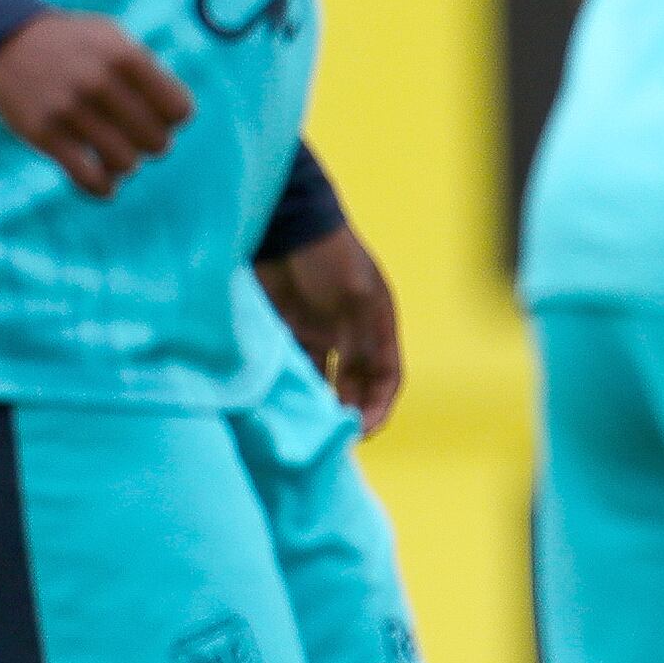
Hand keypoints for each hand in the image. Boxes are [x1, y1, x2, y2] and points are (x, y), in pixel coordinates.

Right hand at [0, 13, 189, 197]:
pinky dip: (102, 188)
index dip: (173, 118)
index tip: (157, 114)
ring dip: (125, 164)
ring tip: (115, 153)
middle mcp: (98, 82)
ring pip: (126, 164)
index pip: (179, 111)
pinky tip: (103, 183)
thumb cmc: (74, 45)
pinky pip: (89, 179)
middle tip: (135, 134)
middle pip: (157, 141)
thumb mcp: (114, 39)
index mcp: (124, 57)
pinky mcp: (43, 134)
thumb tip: (179, 117)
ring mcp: (68, 109)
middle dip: (151, 143)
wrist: (3, 40)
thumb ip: (149, 72)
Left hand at [254, 223, 403, 432]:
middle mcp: (350, 333)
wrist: (283, 223)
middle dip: (347, 413)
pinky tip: (278, 402)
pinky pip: (290, 366)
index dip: (378, 407)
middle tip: (329, 439)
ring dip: (317, 403)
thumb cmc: (326, 254)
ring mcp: (315, 331)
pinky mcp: (282, 329)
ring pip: (321, 380)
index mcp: (376, 326)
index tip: (361, 431)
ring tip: (305, 427)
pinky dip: (288, 385)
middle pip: (354, 385)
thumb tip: (357, 388)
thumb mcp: (353, 294)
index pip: (385, 378)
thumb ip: (357, 341)